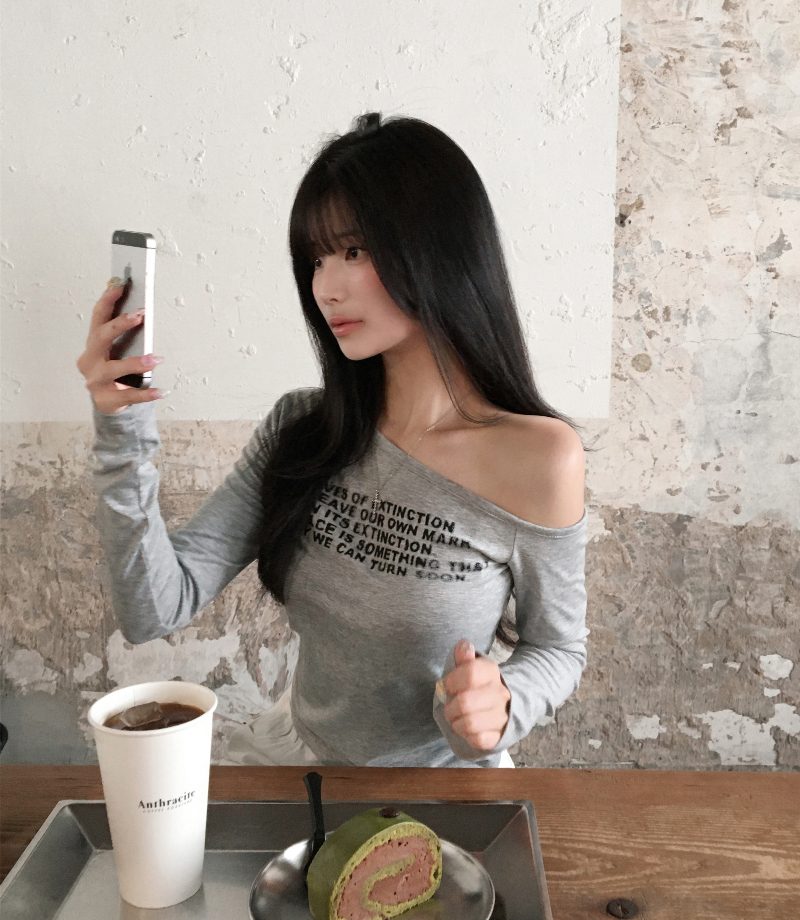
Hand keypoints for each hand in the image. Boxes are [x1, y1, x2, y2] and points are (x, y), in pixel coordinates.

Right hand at [76, 279, 164, 414]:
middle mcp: (90, 360)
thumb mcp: (116, 352)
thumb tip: (142, 312)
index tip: (120, 285)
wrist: (107, 402)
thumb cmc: (115, 372)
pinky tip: (161, 391)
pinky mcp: (107, 399)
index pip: (98, 318)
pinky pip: (129, 395)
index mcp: (93, 345)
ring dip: (136, 362)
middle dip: (120, 324)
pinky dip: (146, 394)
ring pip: (114, 369)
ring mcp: (96, 381)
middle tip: (140, 314)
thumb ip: (124, 336)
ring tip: (157, 359)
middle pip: (101, 338)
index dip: (108, 300)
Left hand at [440, 639, 510, 751]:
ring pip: (470, 724)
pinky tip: (469, 730)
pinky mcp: (501, 735)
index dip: (451, 681)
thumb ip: (464, 657)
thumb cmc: (480, 685)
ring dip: (457, 724)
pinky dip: (468, 737)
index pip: (469, 673)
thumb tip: (464, 646)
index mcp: (491, 672)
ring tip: (458, 720)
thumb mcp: (472, 667)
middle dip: (450, 708)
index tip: (447, 687)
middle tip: (450, 708)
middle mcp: (500, 693)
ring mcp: (503, 715)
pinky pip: (478, 740)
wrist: (508, 705)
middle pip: (465, 703)